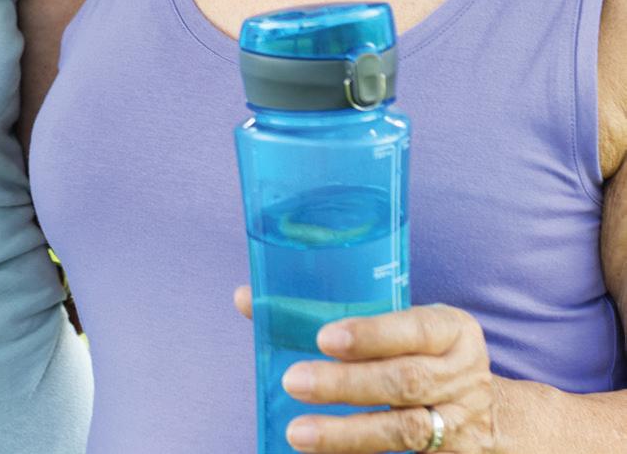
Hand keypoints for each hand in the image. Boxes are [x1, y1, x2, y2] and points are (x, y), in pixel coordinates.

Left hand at [234, 288, 496, 451]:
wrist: (487, 413)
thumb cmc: (417, 351)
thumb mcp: (398, 323)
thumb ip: (331, 310)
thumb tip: (246, 298)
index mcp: (452, 330)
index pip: (414, 328)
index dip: (371, 334)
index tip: (324, 338)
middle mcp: (463, 376)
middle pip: (403, 382)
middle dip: (346, 384)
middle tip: (293, 381)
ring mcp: (461, 424)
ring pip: (403, 430)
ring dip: (347, 434)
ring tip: (297, 432)